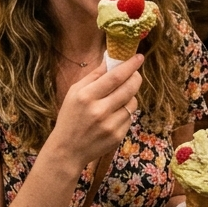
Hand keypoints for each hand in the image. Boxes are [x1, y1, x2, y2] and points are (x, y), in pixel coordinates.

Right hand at [49, 54, 142, 169]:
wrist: (68, 149)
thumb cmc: (70, 116)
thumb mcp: (74, 92)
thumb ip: (93, 76)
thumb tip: (110, 59)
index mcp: (86, 96)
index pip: (115, 77)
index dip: (129, 66)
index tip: (138, 57)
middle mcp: (100, 110)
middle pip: (128, 88)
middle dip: (136, 78)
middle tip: (136, 73)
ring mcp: (110, 125)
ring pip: (132, 103)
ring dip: (130, 96)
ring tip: (118, 97)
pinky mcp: (118, 136)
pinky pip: (130, 117)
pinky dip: (125, 112)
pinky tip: (114, 114)